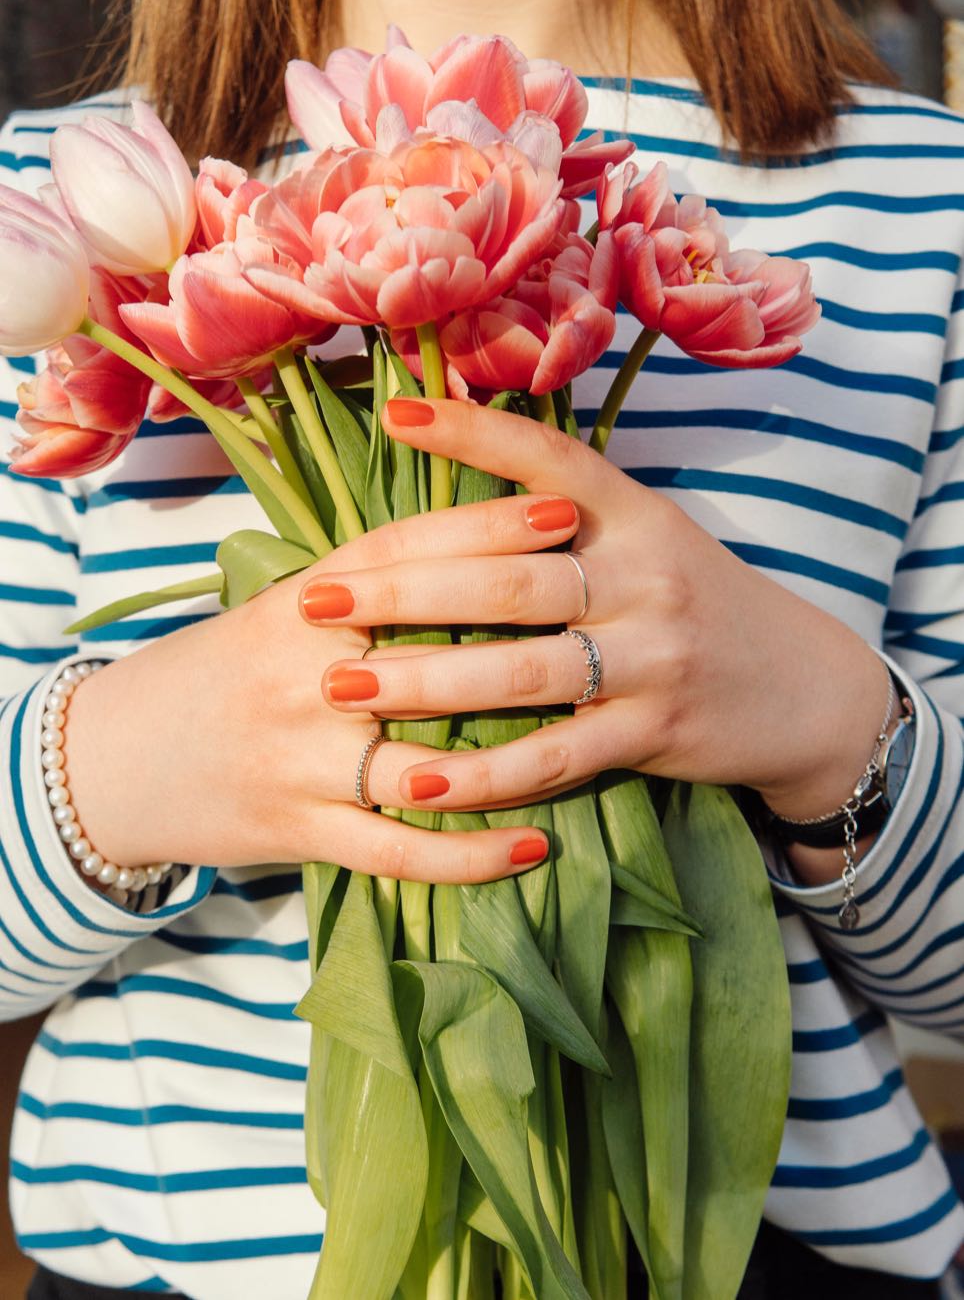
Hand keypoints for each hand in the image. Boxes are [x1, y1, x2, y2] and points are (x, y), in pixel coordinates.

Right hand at [62, 500, 581, 883]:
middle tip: (610, 617)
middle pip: (428, 652)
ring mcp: (299, 758)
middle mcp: (300, 674)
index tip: (566, 508)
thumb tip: (470, 539)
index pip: (404, 556)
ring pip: (424, 762)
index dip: (487, 529)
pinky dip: (469, 855)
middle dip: (522, 634)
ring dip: (512, 761)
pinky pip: (397, 851)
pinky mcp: (297, 830)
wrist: (114, 757)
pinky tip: (535, 849)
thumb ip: (365, 582)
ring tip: (597, 748)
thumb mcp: (279, 609)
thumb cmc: (224, 671)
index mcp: (300, 605)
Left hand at [302, 396, 886, 837]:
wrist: (802, 688)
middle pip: (507, 575)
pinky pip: (554, 756)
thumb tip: (461, 485)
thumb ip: (570, 517)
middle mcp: (646, 574)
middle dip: (403, 588)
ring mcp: (654, 655)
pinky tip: (417, 783)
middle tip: (317, 599)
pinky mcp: (655, 731)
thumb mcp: (650, 539)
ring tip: (342, 687)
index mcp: (636, 513)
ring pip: (520, 669)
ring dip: (424, 680)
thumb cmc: (696, 604)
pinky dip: (482, 775)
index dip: (471, 434)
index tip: (392, 412)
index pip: (547, 459)